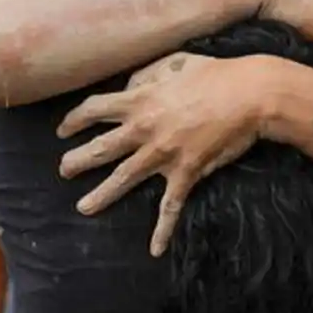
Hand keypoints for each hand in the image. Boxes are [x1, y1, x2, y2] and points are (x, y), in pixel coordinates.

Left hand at [56, 53, 264, 256]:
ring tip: (83, 207)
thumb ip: (145, 75)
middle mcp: (144, 128)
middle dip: (77, 161)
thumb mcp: (172, 63)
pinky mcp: (186, 172)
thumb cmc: (213, 74)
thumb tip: (128, 87)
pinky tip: (155, 249)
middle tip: (63, 170)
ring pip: (124, 177)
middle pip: (100, 148)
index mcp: (139, 100)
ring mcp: (163, 153)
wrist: (249, 94)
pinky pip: (170, 206)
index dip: (74, 119)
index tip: (62, 129)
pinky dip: (162, 229)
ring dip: (101, 195)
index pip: (94, 109)